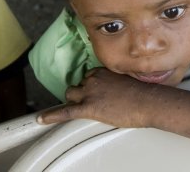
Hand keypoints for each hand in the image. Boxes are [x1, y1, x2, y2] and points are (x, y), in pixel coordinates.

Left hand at [37, 68, 152, 127]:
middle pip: (78, 85)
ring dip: (75, 101)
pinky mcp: (89, 107)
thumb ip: (119, 83)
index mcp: (103, 71)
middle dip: (82, 93)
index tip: (95, 91)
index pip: (89, 76)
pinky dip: (52, 115)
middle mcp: (94, 79)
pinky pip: (66, 111)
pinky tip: (41, 119)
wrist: (148, 102)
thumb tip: (121, 92)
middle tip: (94, 102)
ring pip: (71, 95)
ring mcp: (90, 93)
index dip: (90, 86)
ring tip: (84, 108)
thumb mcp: (130, 82)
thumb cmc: (144, 94)